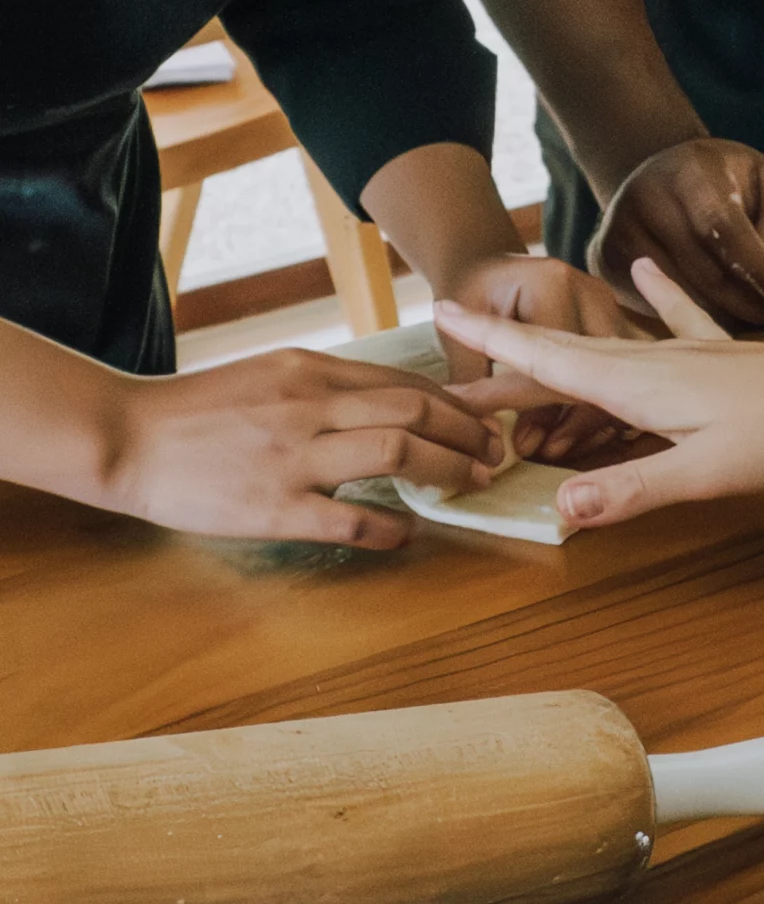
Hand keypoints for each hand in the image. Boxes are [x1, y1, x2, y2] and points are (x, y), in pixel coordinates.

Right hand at [108, 350, 507, 549]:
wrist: (130, 437)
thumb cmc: (201, 409)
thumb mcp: (271, 373)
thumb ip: (325, 385)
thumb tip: (385, 402)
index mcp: (311, 369)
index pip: (405, 381)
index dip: (454, 405)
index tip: (481, 422)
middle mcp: (310, 405)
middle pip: (415, 410)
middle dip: (466, 434)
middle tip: (492, 455)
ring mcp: (294, 457)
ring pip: (396, 453)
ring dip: (445, 470)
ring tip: (467, 486)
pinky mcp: (273, 507)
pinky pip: (351, 520)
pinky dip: (391, 528)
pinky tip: (409, 534)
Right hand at [435, 256, 763, 526]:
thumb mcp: (703, 474)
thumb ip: (630, 489)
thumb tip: (558, 507)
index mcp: (637, 385)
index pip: (547, 362)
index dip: (493, 343)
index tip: (442, 308)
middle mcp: (651, 359)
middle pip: (563, 353)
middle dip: (507, 348)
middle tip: (455, 338)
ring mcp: (685, 350)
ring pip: (603, 342)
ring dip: (557, 340)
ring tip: (516, 334)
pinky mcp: (717, 351)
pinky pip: (672, 317)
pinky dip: (652, 294)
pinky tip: (641, 267)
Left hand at [437, 250, 633, 463]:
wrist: (491, 263)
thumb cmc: (470, 294)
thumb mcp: (458, 331)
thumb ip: (471, 379)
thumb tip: (482, 433)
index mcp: (554, 284)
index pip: (555, 358)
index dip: (540, 409)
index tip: (521, 445)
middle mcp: (592, 292)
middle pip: (596, 368)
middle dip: (571, 420)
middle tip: (540, 452)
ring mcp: (611, 305)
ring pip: (616, 375)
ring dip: (589, 418)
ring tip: (556, 448)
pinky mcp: (618, 320)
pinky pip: (621, 372)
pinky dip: (601, 406)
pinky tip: (577, 434)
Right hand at [588, 138, 763, 328]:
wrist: (667, 176)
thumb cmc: (735, 185)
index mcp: (689, 171)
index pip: (721, 226)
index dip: (756, 271)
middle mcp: (643, 197)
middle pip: (699, 271)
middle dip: (746, 304)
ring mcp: (616, 232)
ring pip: (676, 299)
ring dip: (721, 320)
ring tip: (754, 321)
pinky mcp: (604, 264)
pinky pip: (651, 310)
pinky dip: (687, 324)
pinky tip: (713, 322)